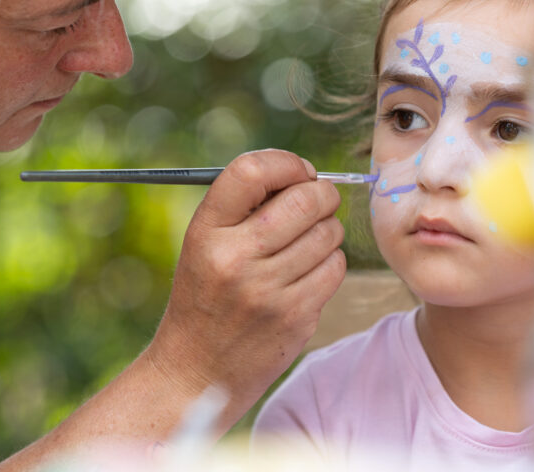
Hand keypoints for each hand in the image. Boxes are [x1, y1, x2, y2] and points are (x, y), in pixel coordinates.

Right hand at [147, 149, 345, 410]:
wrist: (197, 371)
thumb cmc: (206, 297)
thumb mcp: (203, 246)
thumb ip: (245, 208)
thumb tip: (306, 175)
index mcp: (205, 232)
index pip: (251, 171)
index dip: (286, 162)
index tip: (299, 172)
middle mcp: (235, 259)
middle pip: (306, 199)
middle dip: (322, 193)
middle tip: (319, 200)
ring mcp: (268, 291)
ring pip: (329, 233)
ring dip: (328, 229)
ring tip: (308, 241)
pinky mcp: (296, 318)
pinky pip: (336, 267)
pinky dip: (331, 261)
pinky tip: (309, 271)